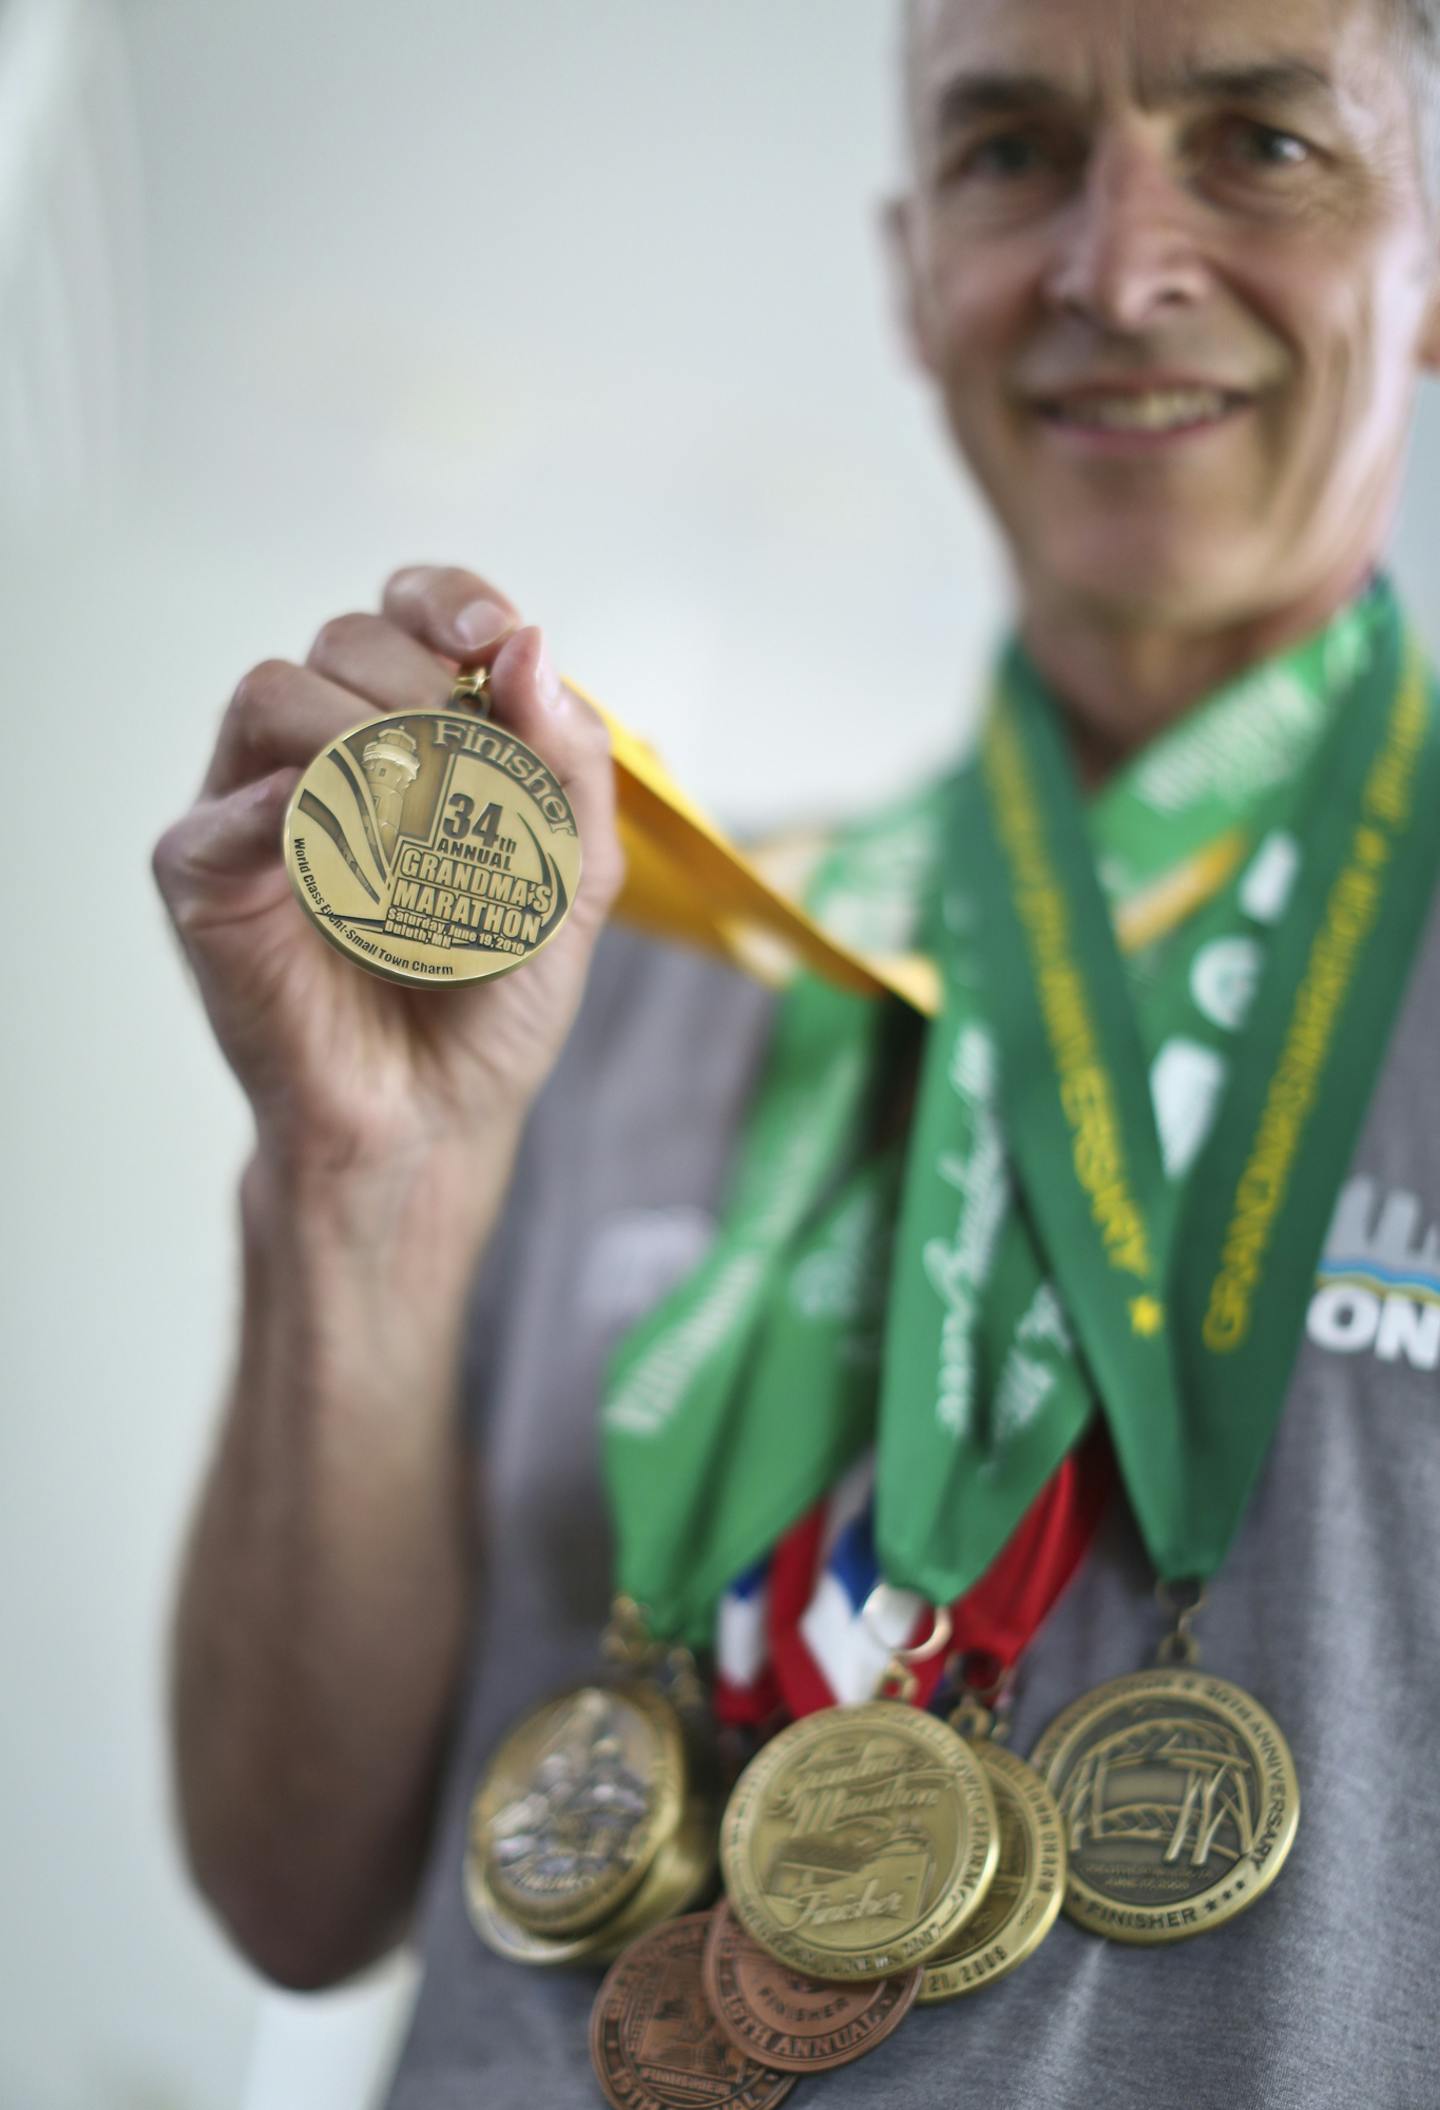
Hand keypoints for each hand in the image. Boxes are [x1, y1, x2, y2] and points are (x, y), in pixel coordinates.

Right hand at [153, 565, 623, 1186]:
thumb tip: (534, 648)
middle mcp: (323, 754)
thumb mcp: (570, 877)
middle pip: (345, 639)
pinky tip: (339, 839)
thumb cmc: (490, 1000)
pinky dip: (282, 808)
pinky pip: (222, 811)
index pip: (406, 614)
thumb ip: (567, 766)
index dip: (447, 601)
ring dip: (358, 734)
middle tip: (468, 767)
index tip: (494, 636)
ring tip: (416, 816)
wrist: (437, 1116)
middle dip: (420, 682)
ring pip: (272, 695)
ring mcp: (255, 809)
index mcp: (407, 735)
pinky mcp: (208, 880)